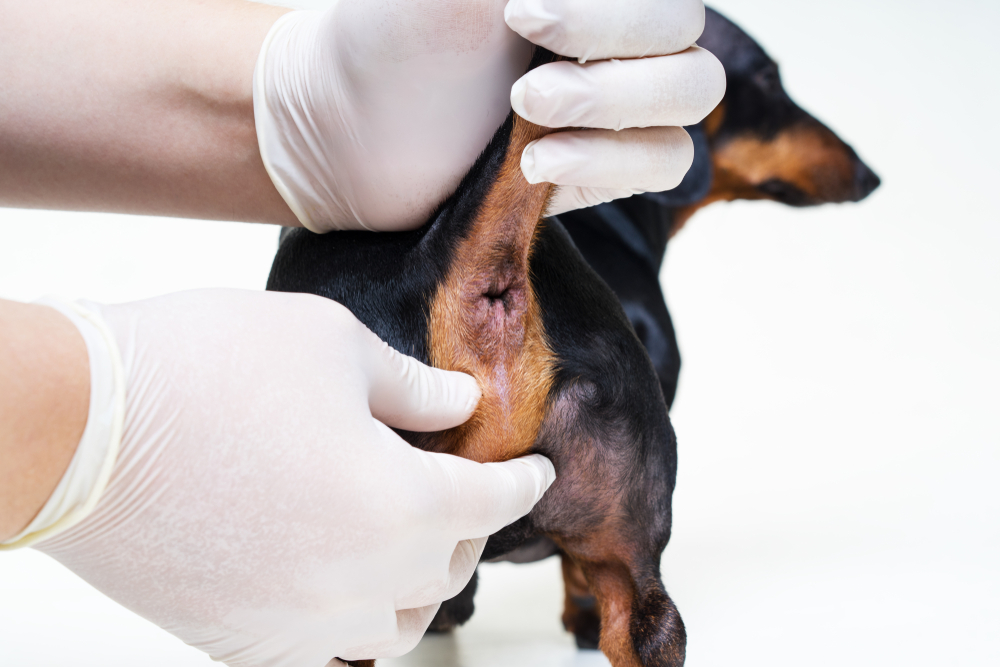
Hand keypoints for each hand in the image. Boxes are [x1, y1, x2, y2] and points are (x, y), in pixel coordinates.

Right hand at [23, 290, 554, 665]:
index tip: (535, 471)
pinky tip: (342, 580)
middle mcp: (359, 580)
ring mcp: (297, 621)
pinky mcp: (239, 636)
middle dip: (468, 523)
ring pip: (396, 623)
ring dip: (418, 581)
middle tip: (459, 485)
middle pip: (448, 566)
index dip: (521, 483)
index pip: (488, 502)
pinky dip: (353, 618)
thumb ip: (411, 388)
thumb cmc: (209, 367)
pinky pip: (325, 649)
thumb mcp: (332, 345)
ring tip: (408, 538)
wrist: (80, 424)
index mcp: (398, 503)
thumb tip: (459, 404)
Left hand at [254, 0, 724, 231]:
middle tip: (524, 80)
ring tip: (530, 119)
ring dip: (616, 108)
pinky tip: (538, 165)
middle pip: (685, 30)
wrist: (349, 134)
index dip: (610, 10)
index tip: (522, 15)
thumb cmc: (389, 37)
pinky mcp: (605, 162)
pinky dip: (611, 161)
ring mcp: (615, 96)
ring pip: (691, 94)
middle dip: (611, 51)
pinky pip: (664, 158)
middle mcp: (611, 28)